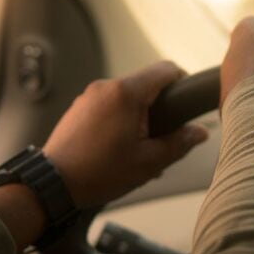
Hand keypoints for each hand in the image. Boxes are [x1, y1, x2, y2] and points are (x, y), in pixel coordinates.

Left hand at [43, 61, 208, 207]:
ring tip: (137, 148)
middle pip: (146, 84)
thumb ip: (180, 143)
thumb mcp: (149, 162)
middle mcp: (106, 87)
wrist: (53, 183)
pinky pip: (108, 105)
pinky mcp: (79, 108)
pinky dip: (119, 120)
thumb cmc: (100, 172)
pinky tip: (117, 148)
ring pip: (126, 96)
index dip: (182, 83)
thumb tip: (200, 132)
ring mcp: (89, 96)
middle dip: (159, 107)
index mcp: (126, 93)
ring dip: (138, 116)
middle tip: (161, 138)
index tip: (186, 103)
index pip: (166, 69)